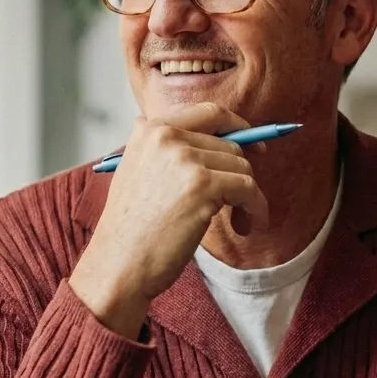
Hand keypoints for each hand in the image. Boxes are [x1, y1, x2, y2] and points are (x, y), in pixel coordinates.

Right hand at [69, 102, 268, 338]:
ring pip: (242, 168)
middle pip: (230, 146)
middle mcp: (167, 136)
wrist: (119, 264)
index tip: (254, 146)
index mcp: (150, 129)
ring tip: (238, 221)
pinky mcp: (203, 185)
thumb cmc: (131, 229)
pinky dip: (256, 208)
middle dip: (240, 176)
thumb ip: (163, 149)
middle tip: (238, 204)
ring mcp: (185, 159)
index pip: (209, 113)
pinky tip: (248, 225)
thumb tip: (202, 133)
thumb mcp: (136, 173)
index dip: (237, 128)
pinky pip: (249, 189)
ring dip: (248, 197)